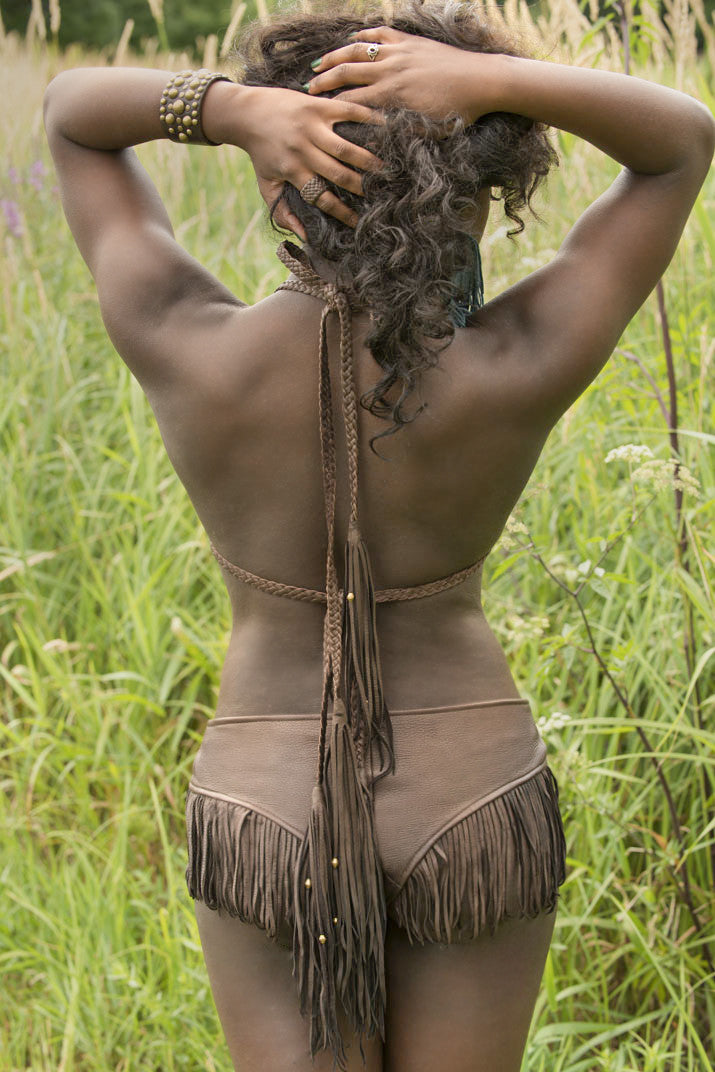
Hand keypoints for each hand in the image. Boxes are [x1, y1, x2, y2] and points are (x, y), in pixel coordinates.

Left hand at [236, 84, 385, 239]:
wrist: (248, 113)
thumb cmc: (261, 154)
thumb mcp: (266, 186)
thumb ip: (282, 213)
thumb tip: (304, 236)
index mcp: (292, 171)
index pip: (322, 198)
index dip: (342, 212)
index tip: (357, 221)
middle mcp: (303, 149)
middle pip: (339, 174)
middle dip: (361, 187)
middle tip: (379, 193)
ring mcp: (311, 126)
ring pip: (345, 148)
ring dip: (368, 159)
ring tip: (386, 168)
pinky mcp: (317, 106)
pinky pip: (348, 112)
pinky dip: (368, 118)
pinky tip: (385, 127)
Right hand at [305, 25, 497, 125]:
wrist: (483, 81)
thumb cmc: (459, 113)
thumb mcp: (428, 132)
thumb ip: (402, 135)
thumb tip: (379, 146)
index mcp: (394, 96)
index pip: (353, 101)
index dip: (332, 107)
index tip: (315, 114)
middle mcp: (393, 70)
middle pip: (348, 73)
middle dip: (325, 81)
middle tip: (307, 88)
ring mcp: (401, 52)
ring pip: (359, 50)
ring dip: (336, 56)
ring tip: (319, 63)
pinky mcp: (411, 41)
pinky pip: (381, 33)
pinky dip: (364, 35)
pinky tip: (351, 39)